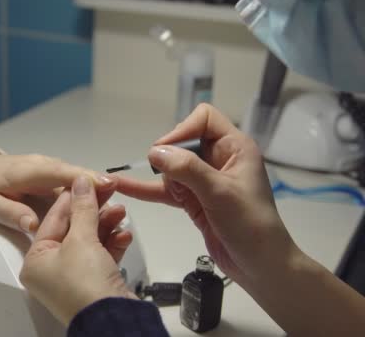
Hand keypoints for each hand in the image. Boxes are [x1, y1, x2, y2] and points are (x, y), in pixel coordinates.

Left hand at [0, 152, 116, 232]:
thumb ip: (10, 213)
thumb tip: (32, 224)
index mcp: (26, 171)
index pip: (59, 173)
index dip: (83, 178)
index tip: (105, 185)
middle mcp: (42, 166)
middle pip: (74, 175)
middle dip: (98, 184)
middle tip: (122, 197)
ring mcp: (48, 169)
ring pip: (77, 179)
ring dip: (97, 190)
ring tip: (118, 205)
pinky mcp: (52, 176)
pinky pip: (72, 184)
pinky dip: (88, 193)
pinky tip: (103, 206)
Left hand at [20, 176, 135, 326]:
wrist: (112, 320)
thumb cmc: (85, 284)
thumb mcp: (82, 240)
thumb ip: (83, 208)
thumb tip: (82, 182)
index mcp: (36, 260)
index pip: (53, 219)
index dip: (71, 197)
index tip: (86, 180)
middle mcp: (50, 269)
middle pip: (73, 229)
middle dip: (94, 211)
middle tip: (110, 192)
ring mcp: (72, 277)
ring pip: (89, 240)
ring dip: (107, 224)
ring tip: (122, 212)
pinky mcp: (93, 282)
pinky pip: (101, 255)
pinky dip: (113, 243)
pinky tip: (125, 234)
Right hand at [116, 104, 298, 285]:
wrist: (260, 265)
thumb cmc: (250, 225)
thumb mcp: (220, 192)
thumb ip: (188, 169)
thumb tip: (154, 152)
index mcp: (235, 148)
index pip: (204, 119)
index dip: (183, 130)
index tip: (168, 153)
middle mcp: (219, 159)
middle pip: (183, 142)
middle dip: (171, 159)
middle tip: (172, 181)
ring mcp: (205, 180)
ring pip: (172, 167)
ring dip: (163, 177)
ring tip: (170, 195)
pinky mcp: (194, 200)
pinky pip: (166, 189)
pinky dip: (147, 189)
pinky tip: (123, 186)